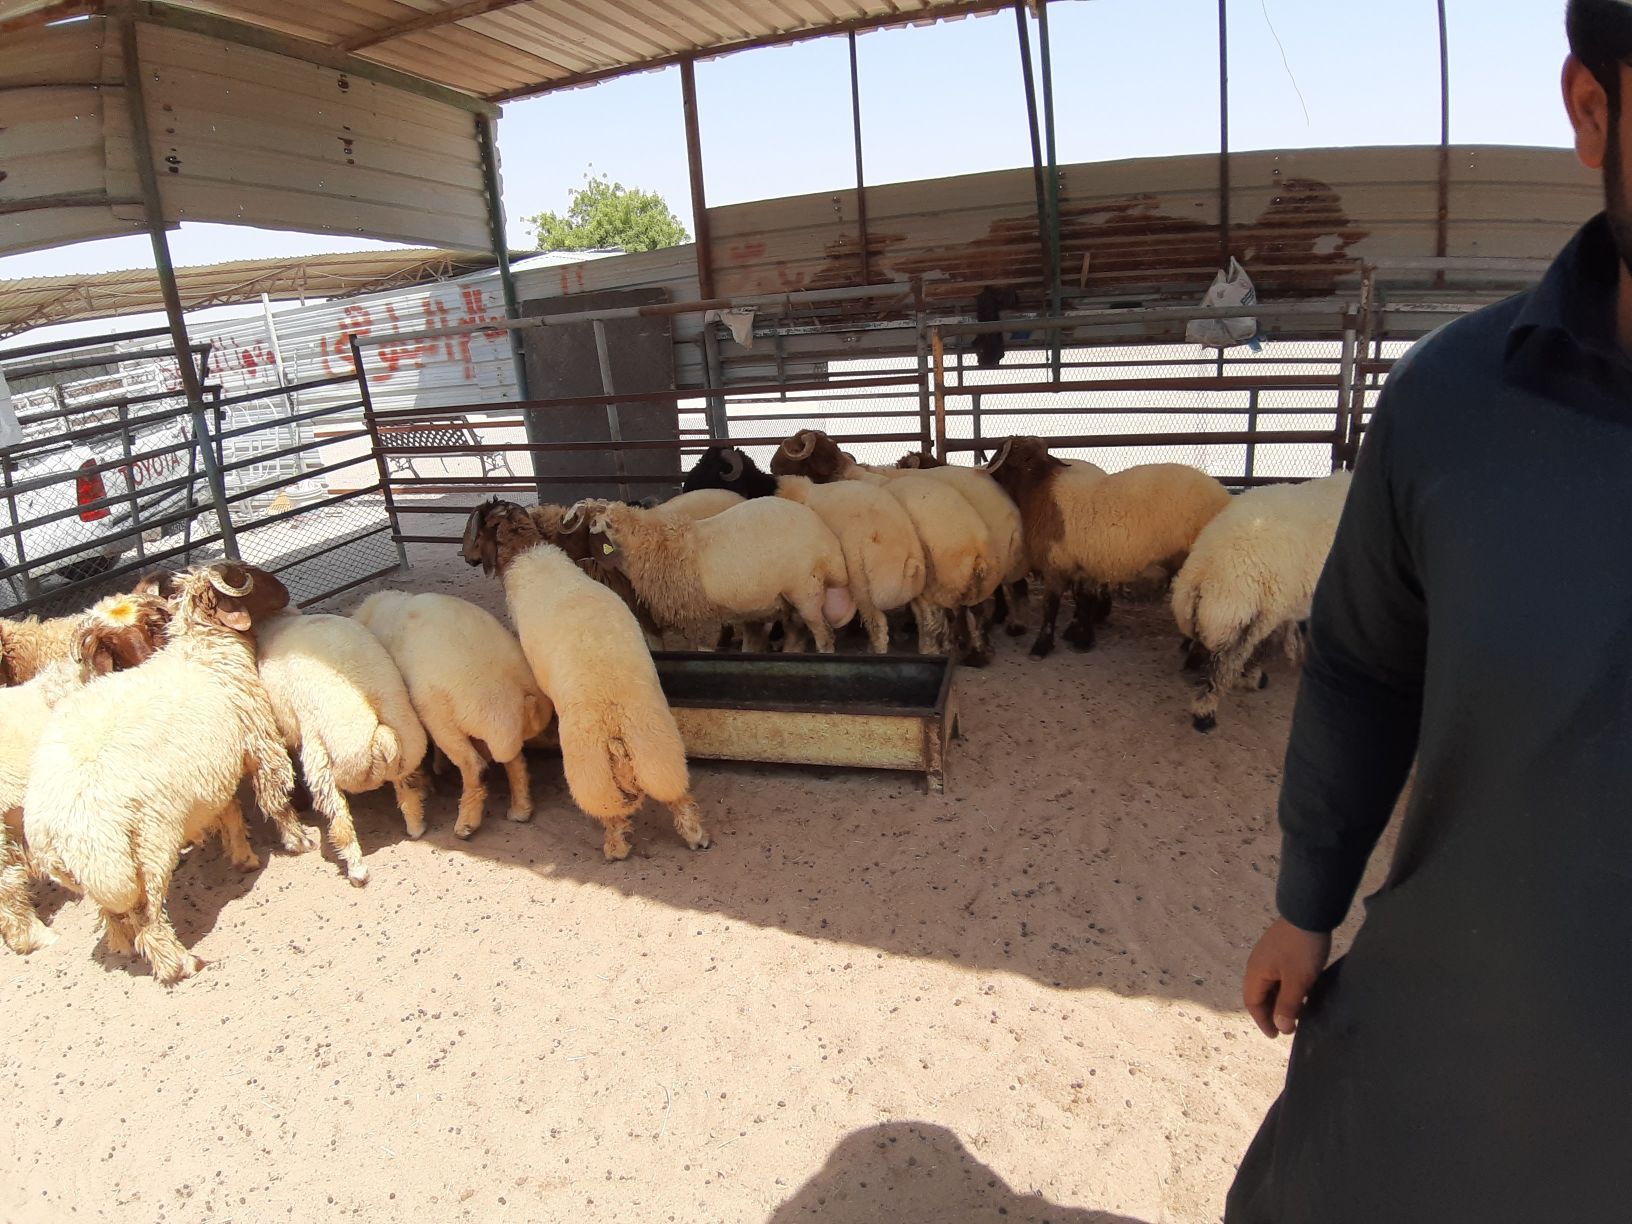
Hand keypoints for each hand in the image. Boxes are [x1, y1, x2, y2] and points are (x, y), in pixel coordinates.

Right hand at [1243, 918, 1332, 1037]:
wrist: (1310, 913)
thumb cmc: (1301, 950)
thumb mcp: (1297, 982)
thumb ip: (1287, 1006)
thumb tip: (1280, 1027)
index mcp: (1256, 972)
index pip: (1252, 1003)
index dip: (1263, 1021)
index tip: (1276, 1036)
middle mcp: (1257, 964)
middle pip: (1260, 994)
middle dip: (1272, 1012)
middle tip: (1289, 1027)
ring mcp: (1269, 955)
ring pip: (1271, 984)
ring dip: (1281, 1000)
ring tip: (1298, 1012)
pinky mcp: (1280, 949)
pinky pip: (1279, 975)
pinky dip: (1287, 988)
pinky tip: (1303, 991)